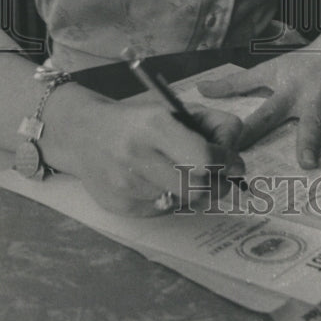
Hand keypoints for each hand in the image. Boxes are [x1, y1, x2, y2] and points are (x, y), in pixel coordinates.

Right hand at [65, 95, 244, 216]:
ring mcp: (126, 185)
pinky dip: (173, 200)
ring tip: (189, 176)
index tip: (235, 163)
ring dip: (196, 192)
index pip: (203, 158)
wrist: (84, 133)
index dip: (226, 163)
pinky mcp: (120, 206)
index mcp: (154, 125)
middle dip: (219, 185)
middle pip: (198, 188)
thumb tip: (237, 160)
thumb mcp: (175, 109)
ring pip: (184, 202)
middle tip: (222, 178)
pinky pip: (164, 211)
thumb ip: (212, 125)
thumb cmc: (138, 120)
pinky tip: (161, 183)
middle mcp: (138, 156)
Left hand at [198, 28, 320, 168]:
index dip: (247, 131)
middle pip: (309, 122)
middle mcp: (314, 96)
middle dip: (307, 141)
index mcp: (289, 93)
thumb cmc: (305, 61)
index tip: (232, 150)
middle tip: (305, 162)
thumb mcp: (271, 69)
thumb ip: (237, 84)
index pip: (263, 114)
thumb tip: (201, 90)